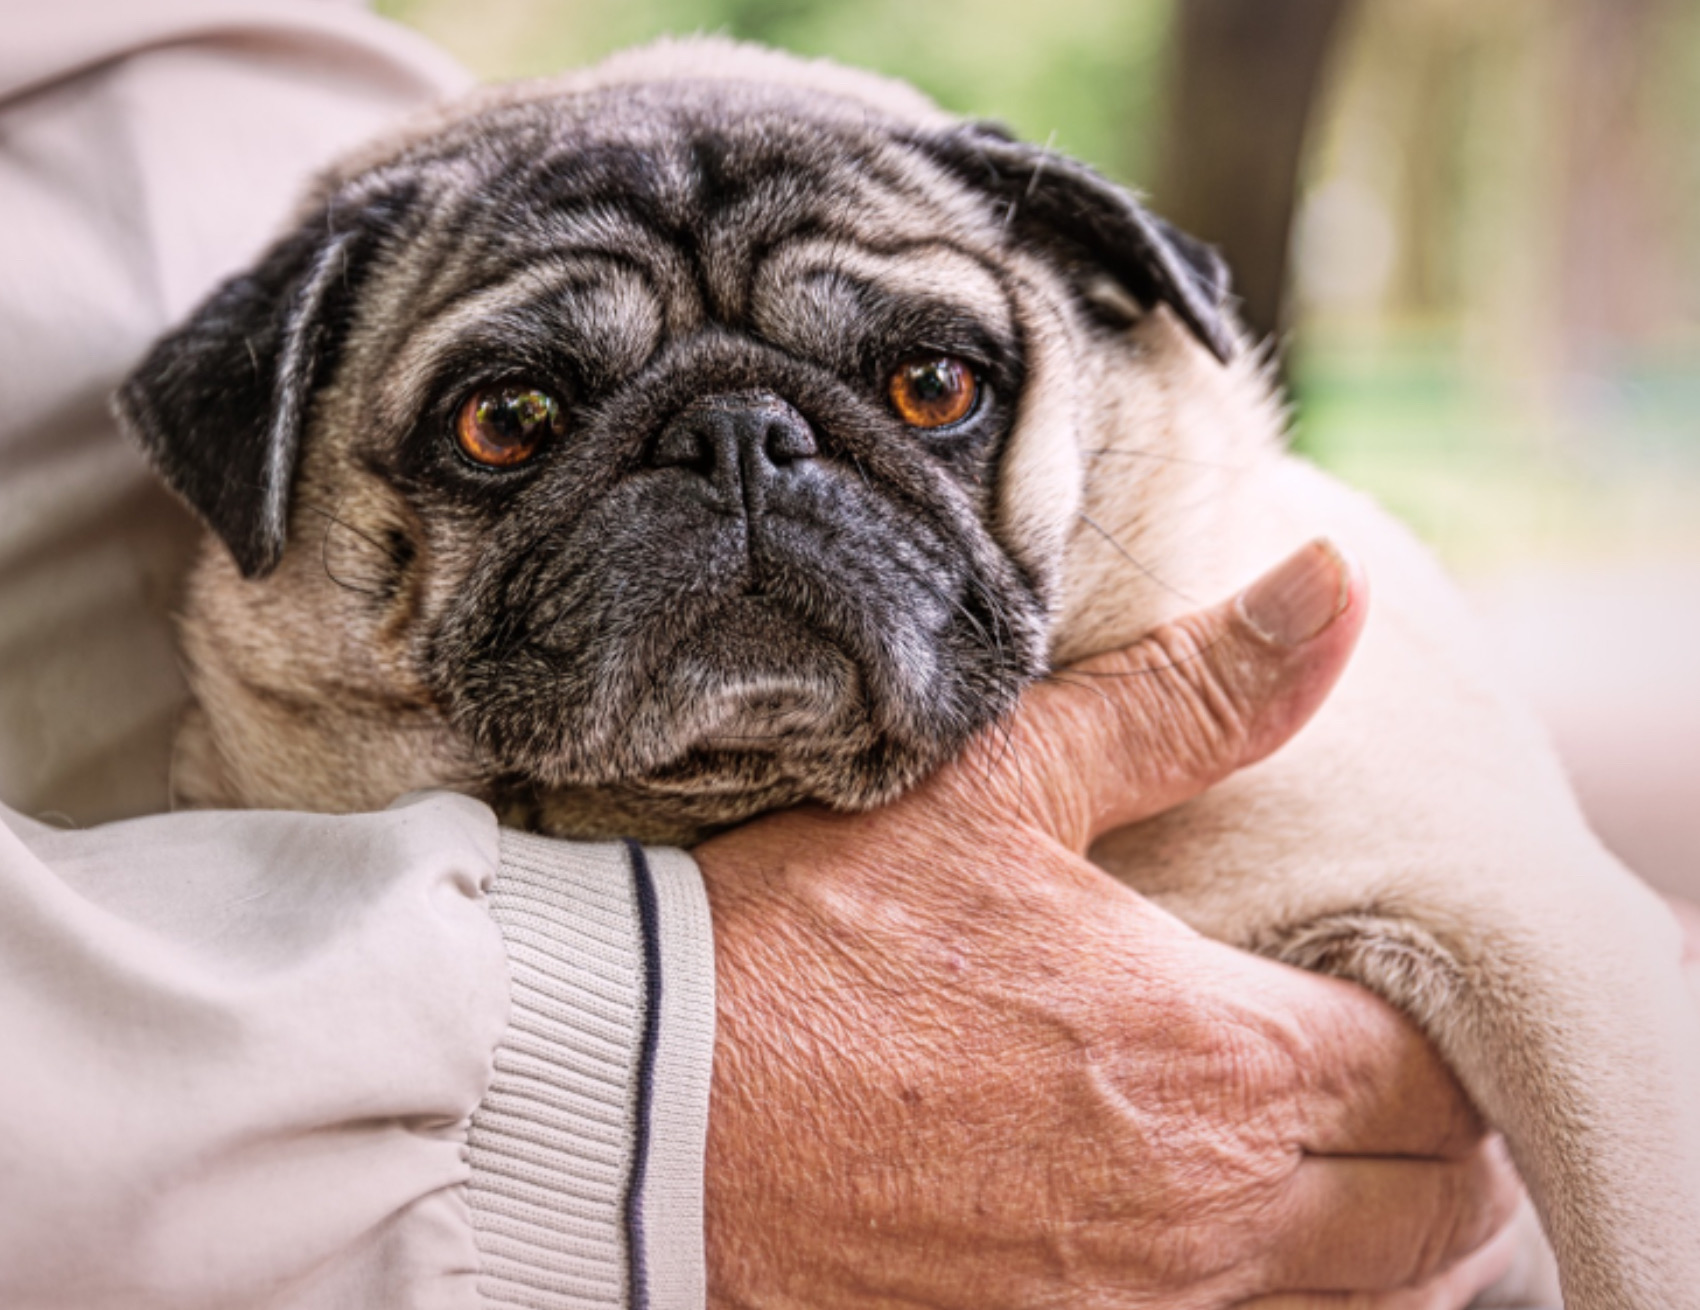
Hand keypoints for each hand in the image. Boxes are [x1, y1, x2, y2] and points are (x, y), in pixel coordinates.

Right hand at [696, 540, 1521, 1308]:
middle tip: (1394, 1083)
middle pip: (1427, 1216)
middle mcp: (1204, 1216)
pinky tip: (1219, 1240)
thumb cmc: (818, 940)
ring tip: (1339, 1171)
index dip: (1436, 1029)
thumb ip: (1191, 700)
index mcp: (1214, 1060)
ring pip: (1358, 1309)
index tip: (1390, 991)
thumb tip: (1332, 588)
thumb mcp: (1002, 790)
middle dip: (1439, 1146)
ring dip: (1380, 1242)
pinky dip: (1275, 1302)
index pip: (1433, 1073)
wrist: (644, 1108)